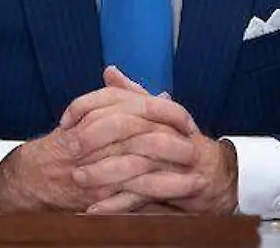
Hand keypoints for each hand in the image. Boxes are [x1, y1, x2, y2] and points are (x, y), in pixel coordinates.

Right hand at [0, 67, 198, 212]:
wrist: (35, 174)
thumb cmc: (68, 143)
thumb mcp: (95, 115)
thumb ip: (127, 103)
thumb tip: (163, 97)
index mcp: (102, 113)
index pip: (140, 107)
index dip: (168, 114)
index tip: (189, 123)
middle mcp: (99, 136)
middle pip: (143, 135)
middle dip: (174, 144)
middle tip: (198, 150)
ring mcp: (99, 165)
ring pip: (141, 166)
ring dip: (173, 176)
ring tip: (199, 180)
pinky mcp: (99, 192)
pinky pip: (131, 195)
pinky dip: (156, 197)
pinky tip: (177, 200)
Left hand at [69, 68, 238, 214]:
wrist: (214, 176)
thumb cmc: (180, 142)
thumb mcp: (156, 115)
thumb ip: (132, 95)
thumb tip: (109, 71)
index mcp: (159, 110)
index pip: (120, 100)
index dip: (89, 106)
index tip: (65, 120)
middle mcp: (167, 130)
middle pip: (127, 128)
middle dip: (94, 139)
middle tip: (69, 149)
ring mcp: (172, 160)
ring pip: (134, 163)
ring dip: (103, 172)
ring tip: (78, 180)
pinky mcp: (174, 187)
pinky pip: (142, 195)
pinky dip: (117, 203)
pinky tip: (94, 208)